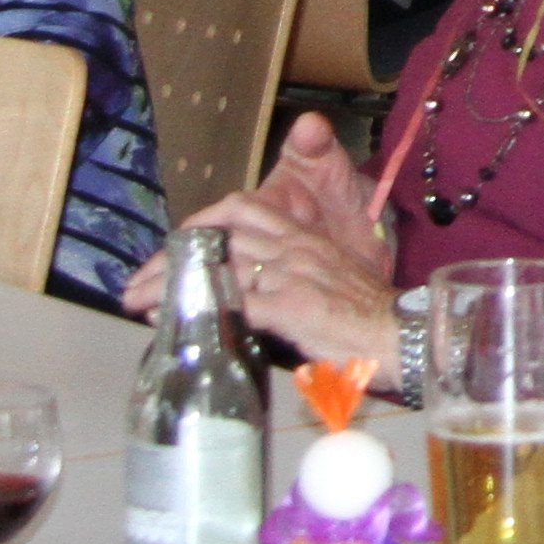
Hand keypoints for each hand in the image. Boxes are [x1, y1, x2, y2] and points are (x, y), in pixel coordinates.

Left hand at [126, 114, 401, 362]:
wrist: (405, 335)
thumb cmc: (370, 318)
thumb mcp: (328, 282)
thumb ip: (290, 278)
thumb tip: (249, 295)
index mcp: (304, 238)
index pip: (243, 208)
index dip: (200, 223)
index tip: (171, 249)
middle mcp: (295, 247)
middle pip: (218, 234)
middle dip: (170, 255)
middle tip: (138, 281)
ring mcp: (292, 273)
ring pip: (218, 263)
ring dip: (171, 281)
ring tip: (139, 301)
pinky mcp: (292, 305)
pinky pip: (234, 301)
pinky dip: (196, 308)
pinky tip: (175, 320)